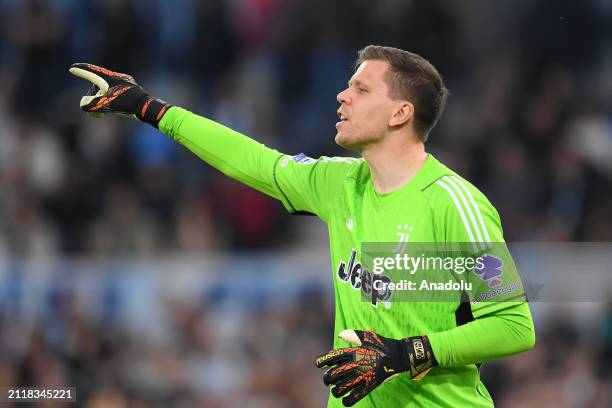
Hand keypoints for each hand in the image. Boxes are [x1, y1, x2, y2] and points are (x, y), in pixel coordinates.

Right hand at [69, 63, 170, 127]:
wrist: (146, 107)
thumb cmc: (126, 105)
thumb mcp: (105, 105)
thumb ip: (90, 105)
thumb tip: (83, 104)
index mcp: (110, 78)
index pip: (92, 72)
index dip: (81, 71)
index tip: (72, 68)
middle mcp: (118, 78)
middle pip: (98, 84)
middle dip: (93, 97)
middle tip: (92, 110)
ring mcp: (126, 83)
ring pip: (107, 90)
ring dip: (102, 102)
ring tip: (100, 115)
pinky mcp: (131, 90)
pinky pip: (116, 93)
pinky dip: (110, 102)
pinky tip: (113, 109)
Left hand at [315, 329, 436, 406]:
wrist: (399, 355)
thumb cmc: (381, 344)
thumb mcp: (367, 335)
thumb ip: (352, 335)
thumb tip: (340, 336)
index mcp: (353, 351)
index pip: (331, 357)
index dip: (321, 361)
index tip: (318, 364)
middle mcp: (355, 364)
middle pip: (331, 375)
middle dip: (326, 379)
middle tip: (327, 380)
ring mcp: (362, 376)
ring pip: (339, 389)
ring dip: (335, 391)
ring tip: (336, 389)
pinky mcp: (370, 386)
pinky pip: (353, 399)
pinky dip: (347, 401)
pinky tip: (346, 398)